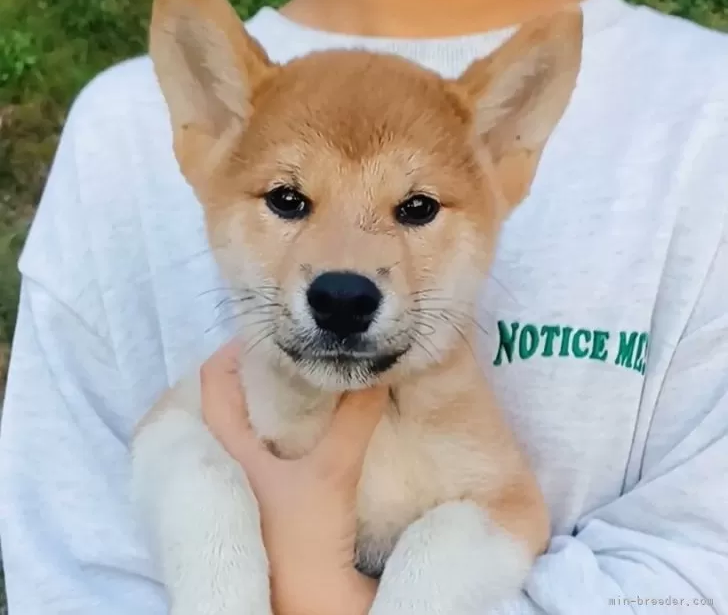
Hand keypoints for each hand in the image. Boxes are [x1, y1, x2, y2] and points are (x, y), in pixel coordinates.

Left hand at [200, 340, 386, 614]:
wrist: (307, 604)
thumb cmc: (300, 539)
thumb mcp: (330, 473)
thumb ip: (354, 421)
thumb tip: (375, 374)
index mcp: (228, 446)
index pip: (214, 377)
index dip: (238, 347)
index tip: (275, 328)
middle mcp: (232, 457)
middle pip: (235, 394)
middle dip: (267, 369)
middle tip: (304, 347)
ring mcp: (251, 476)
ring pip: (259, 419)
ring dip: (284, 397)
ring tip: (318, 376)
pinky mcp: (272, 494)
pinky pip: (278, 443)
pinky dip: (300, 424)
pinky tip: (328, 420)